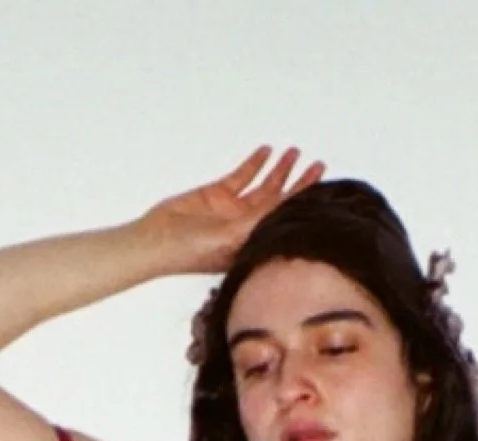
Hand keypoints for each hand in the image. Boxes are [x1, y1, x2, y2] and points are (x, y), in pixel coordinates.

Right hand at [137, 146, 325, 276]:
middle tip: (318, 164)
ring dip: (279, 169)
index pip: (285, 216)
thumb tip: (281, 212)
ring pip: (264, 185)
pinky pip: (241, 176)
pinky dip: (254, 164)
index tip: (321, 182)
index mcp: (253, 241)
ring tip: (294, 151)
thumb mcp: (227, 239)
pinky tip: (266, 152)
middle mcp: (247, 225)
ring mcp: (233, 210)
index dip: (304, 198)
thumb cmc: (189, 251)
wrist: (155, 240)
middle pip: (280, 200)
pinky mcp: (217, 194)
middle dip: (299, 182)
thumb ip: (253, 223)